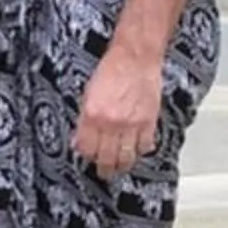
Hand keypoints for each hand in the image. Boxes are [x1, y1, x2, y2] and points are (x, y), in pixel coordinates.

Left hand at [72, 49, 162, 178]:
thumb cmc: (112, 69)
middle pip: (106, 159)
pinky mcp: (148, 121)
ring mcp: (131, 124)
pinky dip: (140, 151)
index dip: (87, 156)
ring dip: (122, 165)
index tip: (89, 157)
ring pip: (126, 158)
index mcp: (92, 115)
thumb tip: (79, 140)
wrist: (135, 56)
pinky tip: (136, 149)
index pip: (86, 149)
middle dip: (104, 169)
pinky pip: (144, 146)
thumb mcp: (88, 94)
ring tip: (120, 166)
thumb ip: (84, 120)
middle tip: (104, 171)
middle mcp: (111, 122)